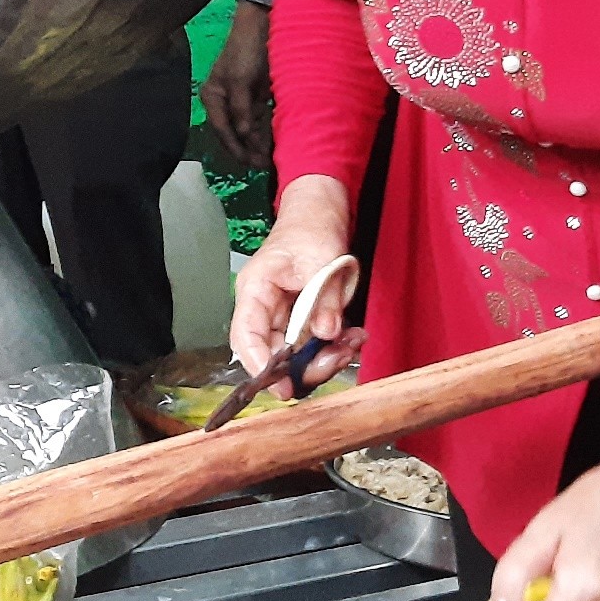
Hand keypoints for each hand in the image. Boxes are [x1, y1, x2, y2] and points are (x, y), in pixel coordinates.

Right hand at [202, 3, 273, 168]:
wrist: (262, 25)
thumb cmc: (245, 50)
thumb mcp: (240, 81)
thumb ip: (241, 109)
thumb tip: (243, 135)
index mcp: (212, 96)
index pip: (222, 129)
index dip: (236, 148)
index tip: (250, 163)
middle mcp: (223, 101)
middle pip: (233, 132)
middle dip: (247, 149)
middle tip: (263, 166)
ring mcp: (239, 99)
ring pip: (247, 128)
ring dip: (257, 143)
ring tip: (269, 159)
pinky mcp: (255, 96)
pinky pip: (258, 119)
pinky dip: (264, 131)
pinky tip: (272, 142)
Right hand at [229, 182, 359, 373]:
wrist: (320, 214)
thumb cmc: (310, 228)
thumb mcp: (320, 259)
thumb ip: (324, 298)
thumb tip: (326, 333)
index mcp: (255, 291)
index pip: (246, 336)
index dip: (259, 365)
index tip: (281, 386)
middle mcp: (264, 310)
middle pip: (272, 354)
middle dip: (305, 367)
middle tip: (336, 360)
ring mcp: (283, 317)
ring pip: (295, 356)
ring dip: (325, 358)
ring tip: (351, 343)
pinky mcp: (302, 321)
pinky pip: (314, 345)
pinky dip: (335, 347)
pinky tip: (353, 337)